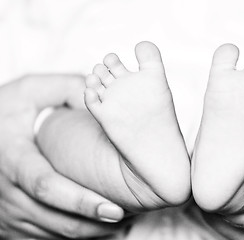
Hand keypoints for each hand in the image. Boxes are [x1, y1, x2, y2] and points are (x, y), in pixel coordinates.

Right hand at [0, 75, 123, 238]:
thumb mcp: (30, 91)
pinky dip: (71, 234)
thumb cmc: (5, 109)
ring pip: (52, 232)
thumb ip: (65, 88)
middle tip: (125, 217)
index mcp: (13, 157)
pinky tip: (94, 224)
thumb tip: (102, 96)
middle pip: (54, 218)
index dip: (81, 201)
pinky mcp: (9, 221)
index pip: (46, 186)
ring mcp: (6, 210)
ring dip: (87, 230)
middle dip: (92, 223)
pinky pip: (42, 236)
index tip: (113, 207)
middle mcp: (6, 190)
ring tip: (117, 221)